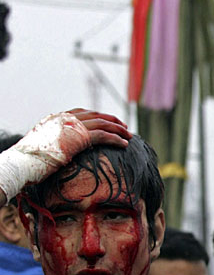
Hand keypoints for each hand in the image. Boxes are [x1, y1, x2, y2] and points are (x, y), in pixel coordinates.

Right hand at [0, 109, 128, 200]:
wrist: (24, 161)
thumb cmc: (30, 158)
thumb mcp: (45, 144)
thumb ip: (57, 140)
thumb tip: (64, 147)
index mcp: (57, 118)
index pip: (82, 112)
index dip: (97, 116)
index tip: (108, 121)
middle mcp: (66, 118)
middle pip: (95, 115)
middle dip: (112, 121)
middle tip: (124, 127)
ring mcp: (72, 126)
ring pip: (102, 124)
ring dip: (118, 130)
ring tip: (129, 136)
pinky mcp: (79, 136)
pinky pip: (104, 136)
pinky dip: (116, 139)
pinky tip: (124, 144)